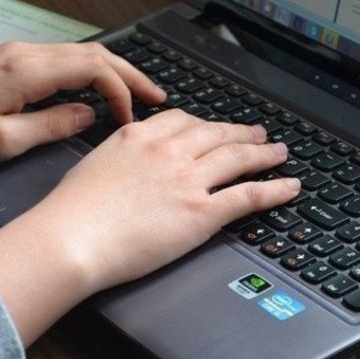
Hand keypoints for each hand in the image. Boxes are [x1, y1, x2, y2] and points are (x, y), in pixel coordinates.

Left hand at [0, 41, 164, 163]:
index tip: (129, 120)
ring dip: (115, 71)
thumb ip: (54, 125)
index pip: (94, 69)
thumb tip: (89, 114)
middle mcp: (28, 53)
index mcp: (28, 70)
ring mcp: (21, 53)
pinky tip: (103, 88)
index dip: (121, 92)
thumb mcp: (5, 141)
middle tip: (158, 97)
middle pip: (96, 54)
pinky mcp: (15, 61)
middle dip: (131, 74)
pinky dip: (93, 73)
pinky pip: (66, 60)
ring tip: (140, 92)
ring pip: (84, 53)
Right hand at [0, 109, 300, 344]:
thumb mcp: (94, 165)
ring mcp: (188, 180)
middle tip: (257, 133)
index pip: (184, 121)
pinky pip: (248, 195)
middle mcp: (169, 151)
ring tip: (277, 152)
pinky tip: (289, 186)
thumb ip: (121, 156)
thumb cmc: (71, 211)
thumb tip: (131, 161)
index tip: (215, 127)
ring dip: (263, 154)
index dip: (206, 124)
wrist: (70, 238)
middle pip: (216, 134)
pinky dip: (274, 189)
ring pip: (237, 158)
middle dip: (240, 133)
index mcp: (140, 137)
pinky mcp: (201, 212)